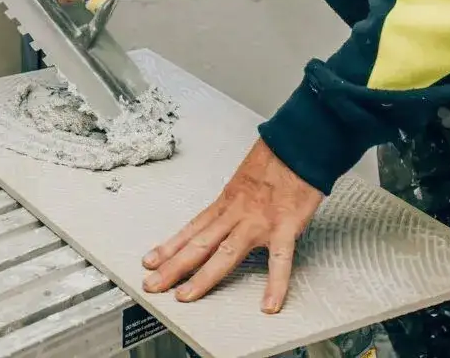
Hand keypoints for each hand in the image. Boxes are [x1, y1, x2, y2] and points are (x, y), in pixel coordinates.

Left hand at [142, 138, 322, 312]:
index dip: (169, 246)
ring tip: (185, 297)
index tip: (150, 261)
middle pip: (199, 244)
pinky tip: (269, 305)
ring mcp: (258, 222)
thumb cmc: (276, 157)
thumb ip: (236, 199)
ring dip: (204, 277)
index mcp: (226, 202)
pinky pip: (279, 261)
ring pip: (226, 253)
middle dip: (173, 266)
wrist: (298, 144)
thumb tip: (228, 214)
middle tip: (152, 285)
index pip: (192, 228)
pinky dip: (275, 284)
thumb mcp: (246, 176)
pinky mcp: (284, 226)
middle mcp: (236, 213)